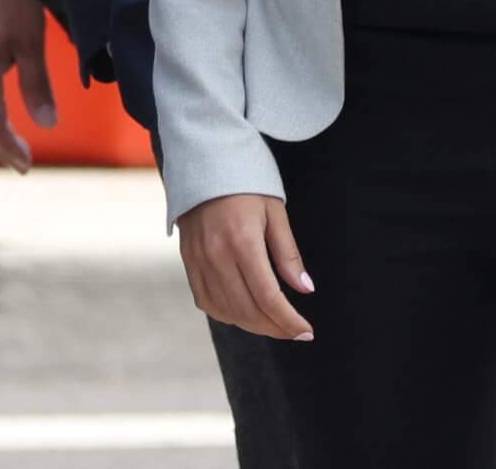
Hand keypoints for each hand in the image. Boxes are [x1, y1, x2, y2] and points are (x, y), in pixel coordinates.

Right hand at [175, 193, 314, 340]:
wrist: (204, 163)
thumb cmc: (246, 184)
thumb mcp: (275, 212)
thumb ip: (288, 254)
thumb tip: (305, 289)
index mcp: (242, 241)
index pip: (268, 297)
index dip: (289, 320)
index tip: (307, 332)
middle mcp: (217, 255)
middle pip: (248, 310)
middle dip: (275, 328)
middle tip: (295, 331)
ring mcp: (198, 260)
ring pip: (227, 311)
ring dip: (253, 325)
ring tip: (274, 324)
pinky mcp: (188, 261)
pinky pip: (206, 301)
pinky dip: (227, 314)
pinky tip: (244, 313)